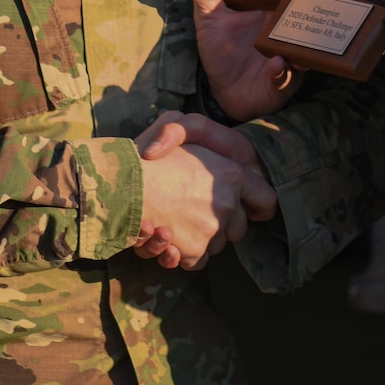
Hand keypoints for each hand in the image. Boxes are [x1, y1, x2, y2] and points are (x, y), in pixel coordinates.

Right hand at [133, 111, 275, 268]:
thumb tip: (206, 151)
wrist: (118, 187)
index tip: (244, 207)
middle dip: (221, 224)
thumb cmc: (142, 154)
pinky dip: (183, 255)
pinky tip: (166, 238)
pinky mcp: (194, 251)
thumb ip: (192, 131)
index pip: (266, 199)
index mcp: (231, 173)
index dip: (255, 205)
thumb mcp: (172, 122)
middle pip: (238, 228)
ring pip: (216, 245)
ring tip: (172, 222)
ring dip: (199, 239)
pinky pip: (197, 261)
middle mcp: (227, 203)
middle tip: (193, 211)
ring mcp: (212, 230)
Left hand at [191, 0, 301, 119]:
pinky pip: (287, 77)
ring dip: (299, 45)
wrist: (225, 89)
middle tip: (306, 3)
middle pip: (303, 21)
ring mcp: (287, 59)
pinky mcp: (283, 82)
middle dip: (307, 13)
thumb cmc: (221, 49)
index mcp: (271, 15)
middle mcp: (285, 35)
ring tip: (292, 39)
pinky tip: (276, 63)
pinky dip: (282, 71)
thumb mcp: (210, 19)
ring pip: (302, 49)